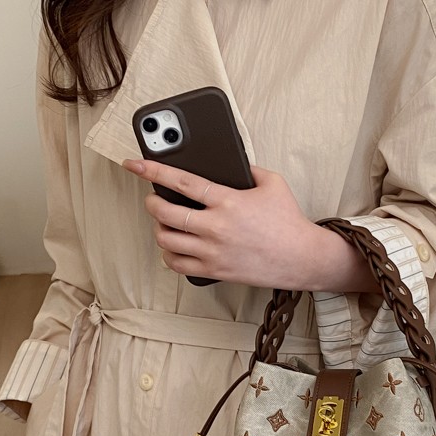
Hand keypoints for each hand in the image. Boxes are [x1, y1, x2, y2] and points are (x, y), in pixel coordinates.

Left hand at [122, 159, 376, 292]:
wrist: (301, 258)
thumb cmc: (288, 221)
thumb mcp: (272, 183)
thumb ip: (246, 169)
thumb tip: (229, 163)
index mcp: (227, 200)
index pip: (180, 181)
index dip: (152, 169)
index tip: (134, 164)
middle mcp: (215, 227)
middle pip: (165, 213)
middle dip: (152, 202)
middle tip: (153, 198)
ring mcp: (213, 251)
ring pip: (166, 240)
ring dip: (159, 229)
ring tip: (163, 223)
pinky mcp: (215, 271)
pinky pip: (178, 265)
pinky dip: (169, 255)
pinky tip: (173, 248)